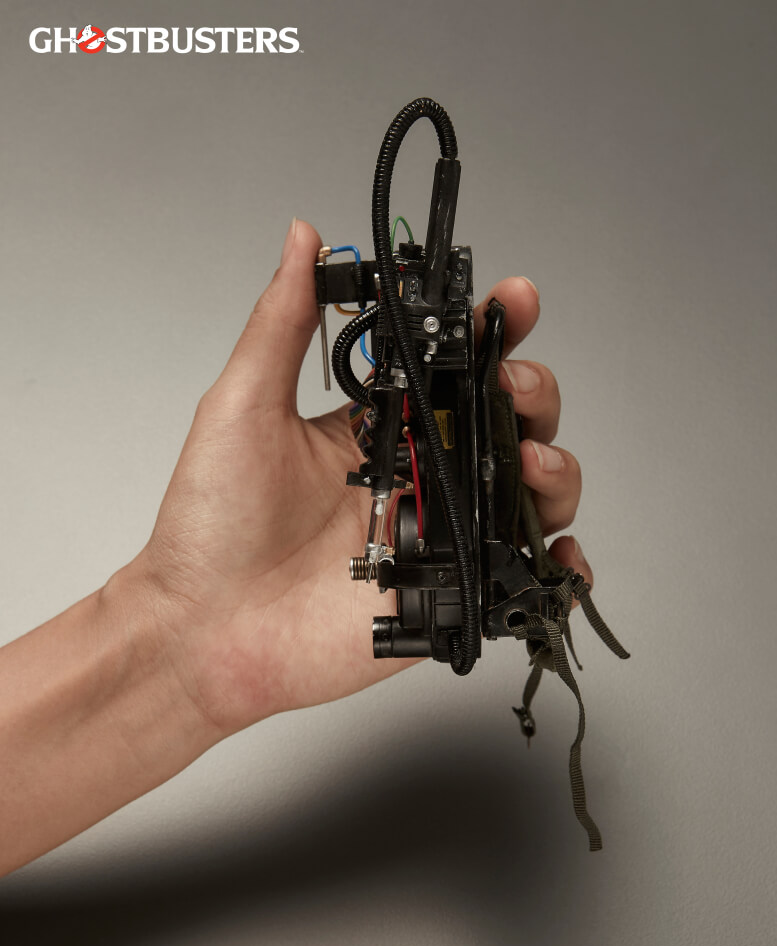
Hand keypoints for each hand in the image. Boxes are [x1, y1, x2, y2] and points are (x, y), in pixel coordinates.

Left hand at [117, 219, 591, 737]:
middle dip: (534, 392)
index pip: (450, 365)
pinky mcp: (450, 592)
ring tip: (533, 462)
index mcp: (374, 424)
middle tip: (514, 390)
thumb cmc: (211, 526)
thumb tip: (303, 238)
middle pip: (506, 421)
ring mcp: (437, 533)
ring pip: (530, 490)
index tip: (513, 300)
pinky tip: (559, 551)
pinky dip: (561, 564)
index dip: (492, 330)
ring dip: (555, 467)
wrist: (206, 632)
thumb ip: (280, 324)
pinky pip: (525, 576)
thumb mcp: (242, 407)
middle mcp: (416, 473)